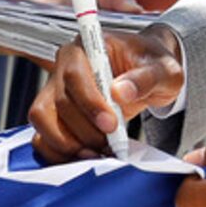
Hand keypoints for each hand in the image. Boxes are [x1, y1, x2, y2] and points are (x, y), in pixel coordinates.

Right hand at [31, 25, 183, 161]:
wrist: (148, 76)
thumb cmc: (153, 66)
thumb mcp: (163, 69)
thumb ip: (145, 78)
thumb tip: (120, 92)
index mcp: (85, 48)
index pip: (74, 74)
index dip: (89, 103)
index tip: (111, 124)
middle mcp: (63, 68)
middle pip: (58, 102)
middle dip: (84, 130)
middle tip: (110, 144)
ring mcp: (55, 92)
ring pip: (43, 120)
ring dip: (68, 144)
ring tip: (99, 153)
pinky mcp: (55, 115)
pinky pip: (42, 136)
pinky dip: (59, 153)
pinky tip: (86, 157)